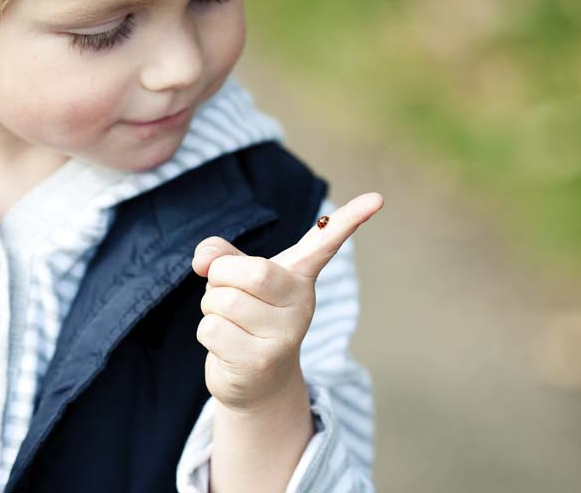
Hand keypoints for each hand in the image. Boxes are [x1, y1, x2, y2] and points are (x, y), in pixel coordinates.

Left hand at [191, 192, 383, 411]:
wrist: (256, 381)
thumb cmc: (246, 316)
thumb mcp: (235, 279)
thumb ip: (219, 255)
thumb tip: (203, 259)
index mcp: (299, 276)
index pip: (325, 243)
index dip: (349, 219)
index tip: (377, 199)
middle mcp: (301, 303)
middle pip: (253, 273)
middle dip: (220, 276)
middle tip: (222, 288)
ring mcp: (285, 334)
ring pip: (223, 301)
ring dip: (210, 307)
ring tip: (229, 320)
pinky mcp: (261, 360)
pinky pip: (212, 329)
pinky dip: (207, 333)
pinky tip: (228, 344)